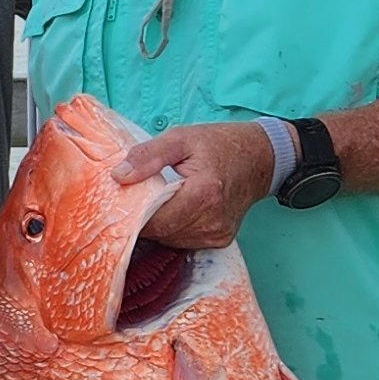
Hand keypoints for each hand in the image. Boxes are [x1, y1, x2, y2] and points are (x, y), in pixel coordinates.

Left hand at [112, 120, 275, 249]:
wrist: (259, 158)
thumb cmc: (219, 145)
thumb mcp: (180, 138)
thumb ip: (148, 156)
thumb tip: (119, 175)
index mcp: (203, 193)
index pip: (155, 219)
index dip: (133, 213)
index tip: (122, 201)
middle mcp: (212, 220)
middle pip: (161, 233)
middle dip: (144, 219)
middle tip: (136, 198)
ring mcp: (218, 233)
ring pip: (170, 240)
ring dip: (159, 225)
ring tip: (157, 202)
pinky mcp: (220, 240)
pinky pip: (184, 241)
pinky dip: (173, 229)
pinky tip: (174, 210)